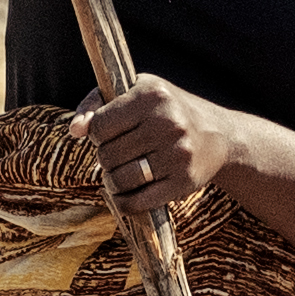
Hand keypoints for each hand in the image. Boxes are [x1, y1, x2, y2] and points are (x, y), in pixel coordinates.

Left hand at [69, 76, 252, 230]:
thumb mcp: (136, 92)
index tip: (110, 133)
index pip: (100, 126)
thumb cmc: (167, 110)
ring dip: (113, 181)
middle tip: (120, 154)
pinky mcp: (184, 181)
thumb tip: (75, 130)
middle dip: (106, 158)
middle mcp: (167, 122)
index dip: (97, 133)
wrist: (219, 135)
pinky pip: (136, 203)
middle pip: (107, 155)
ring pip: (120, 180)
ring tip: (121, 173)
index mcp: (152, 95)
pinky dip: (124, 202)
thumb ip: (97, 104)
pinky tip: (126, 193)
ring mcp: (177, 154)